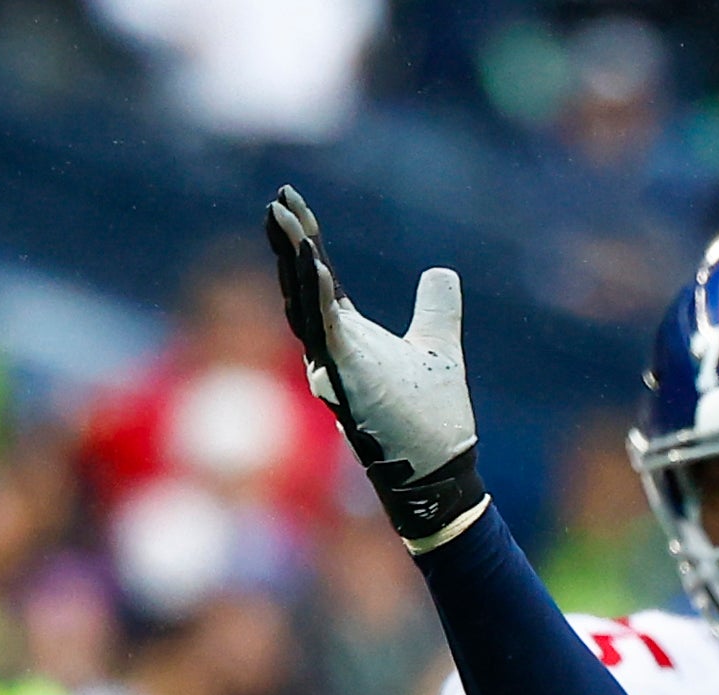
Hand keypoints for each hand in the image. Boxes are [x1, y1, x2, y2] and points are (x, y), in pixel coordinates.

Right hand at [262, 186, 486, 545]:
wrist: (441, 470)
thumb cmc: (434, 421)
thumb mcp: (438, 347)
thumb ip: (435, 308)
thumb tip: (440, 272)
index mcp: (347, 338)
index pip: (317, 280)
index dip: (304, 241)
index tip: (289, 201)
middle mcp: (330, 351)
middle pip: (298, 286)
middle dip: (285, 243)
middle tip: (277, 200)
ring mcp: (333, 367)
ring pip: (303, 304)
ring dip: (292, 261)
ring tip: (282, 217)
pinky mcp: (347, 381)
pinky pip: (326, 331)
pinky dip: (318, 295)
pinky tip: (313, 261)